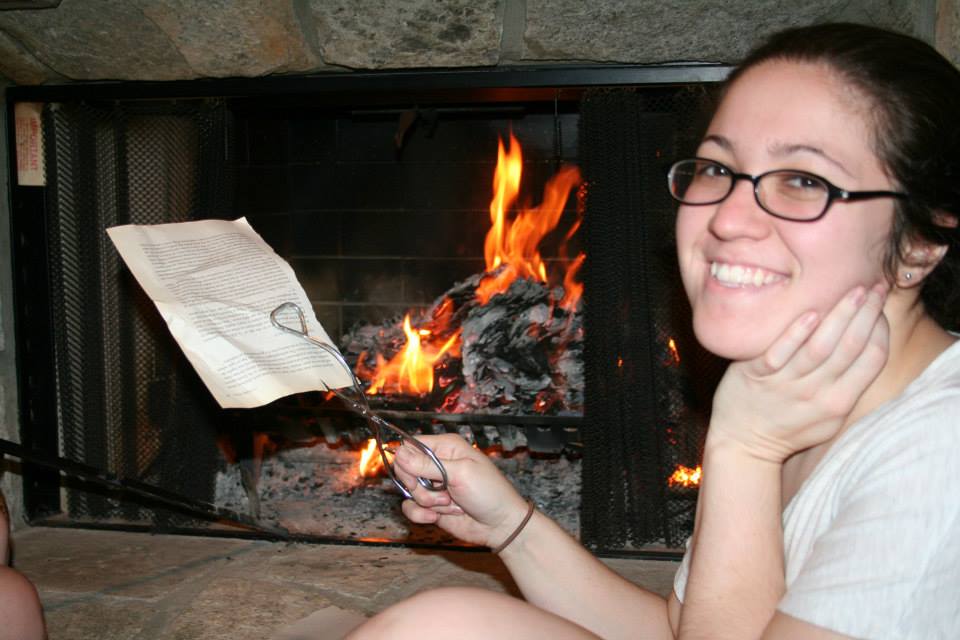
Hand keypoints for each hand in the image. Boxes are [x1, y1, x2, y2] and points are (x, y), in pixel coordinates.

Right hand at [392, 434, 528, 547]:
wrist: (500, 525)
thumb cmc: (489, 492)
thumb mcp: (460, 473)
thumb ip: (427, 464)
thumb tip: (398, 453)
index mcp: (446, 447)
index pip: (411, 446)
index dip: (407, 461)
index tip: (416, 475)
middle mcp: (437, 464)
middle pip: (405, 469)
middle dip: (418, 485)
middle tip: (441, 491)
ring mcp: (433, 486)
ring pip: (408, 491)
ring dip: (427, 501)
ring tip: (449, 504)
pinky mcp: (431, 506)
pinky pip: (410, 508)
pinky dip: (421, 515)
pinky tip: (437, 517)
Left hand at [708, 282, 889, 462]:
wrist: (742, 443)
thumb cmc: (788, 425)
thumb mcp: (829, 416)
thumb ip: (848, 386)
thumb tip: (869, 344)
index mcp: (838, 402)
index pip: (873, 360)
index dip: (881, 330)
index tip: (879, 307)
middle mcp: (816, 394)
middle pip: (851, 348)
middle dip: (867, 314)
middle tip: (874, 287)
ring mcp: (785, 385)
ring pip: (820, 347)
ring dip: (840, 315)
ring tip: (852, 291)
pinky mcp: (756, 376)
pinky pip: (779, 353)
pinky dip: (796, 333)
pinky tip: (810, 312)